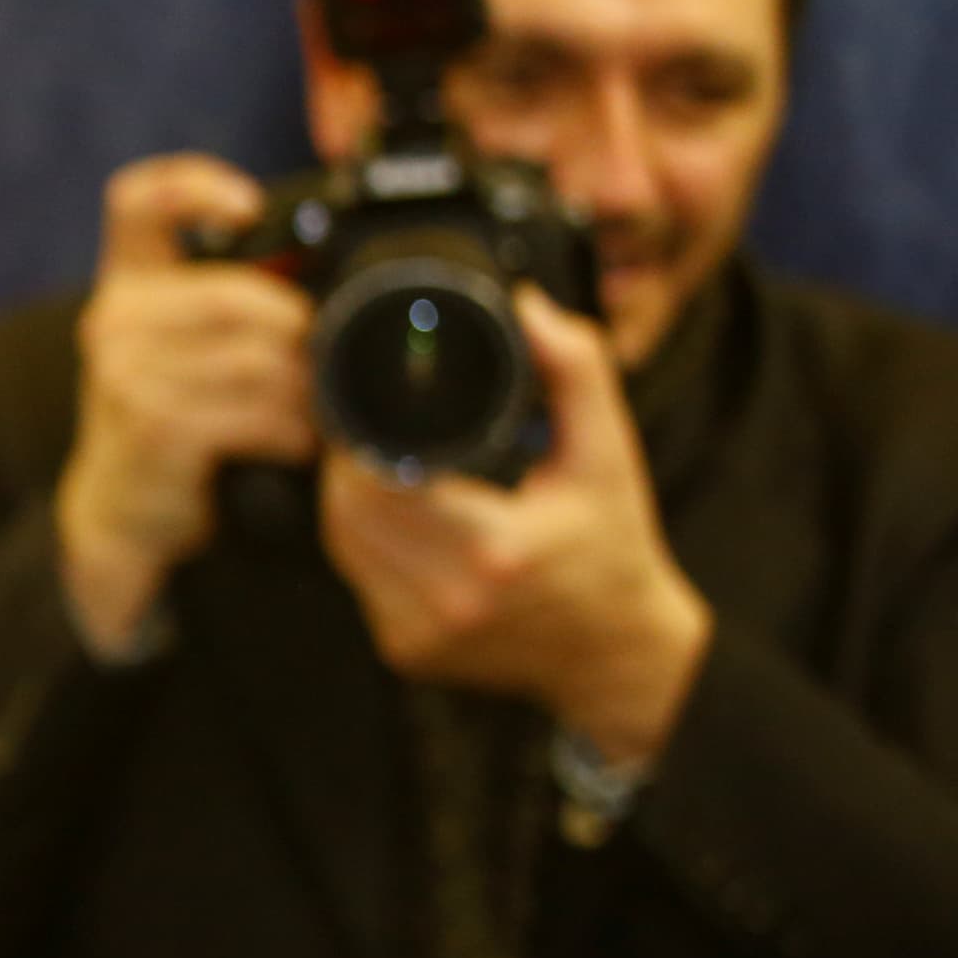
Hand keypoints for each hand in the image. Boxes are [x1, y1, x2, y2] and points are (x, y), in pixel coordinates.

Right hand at [53, 154, 318, 656]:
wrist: (122, 511)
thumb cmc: (171, 421)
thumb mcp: (186, 349)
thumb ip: (235, 304)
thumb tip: (337, 285)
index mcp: (128, 283)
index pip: (138, 202)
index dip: (194, 187)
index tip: (248, 208)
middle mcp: (115, 319)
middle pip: (233, 294)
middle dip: (296, 329)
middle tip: (329, 359)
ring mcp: (124, 374)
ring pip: (250, 357)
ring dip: (302, 388)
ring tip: (319, 409)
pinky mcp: (149, 427)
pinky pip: (246, 412)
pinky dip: (287, 428)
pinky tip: (297, 442)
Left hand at [316, 287, 710, 765]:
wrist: (616, 652)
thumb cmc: (614, 550)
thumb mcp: (609, 453)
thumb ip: (575, 370)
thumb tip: (528, 305)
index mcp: (494, 551)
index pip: (379, 483)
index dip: (360, 437)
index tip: (370, 401)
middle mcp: (447, 601)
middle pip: (346, 512)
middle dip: (347, 462)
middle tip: (366, 424)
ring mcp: (418, 635)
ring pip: (342, 546)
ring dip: (347, 498)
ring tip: (375, 459)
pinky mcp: (403, 652)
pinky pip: (357, 579)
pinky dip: (361, 540)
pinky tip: (390, 512)